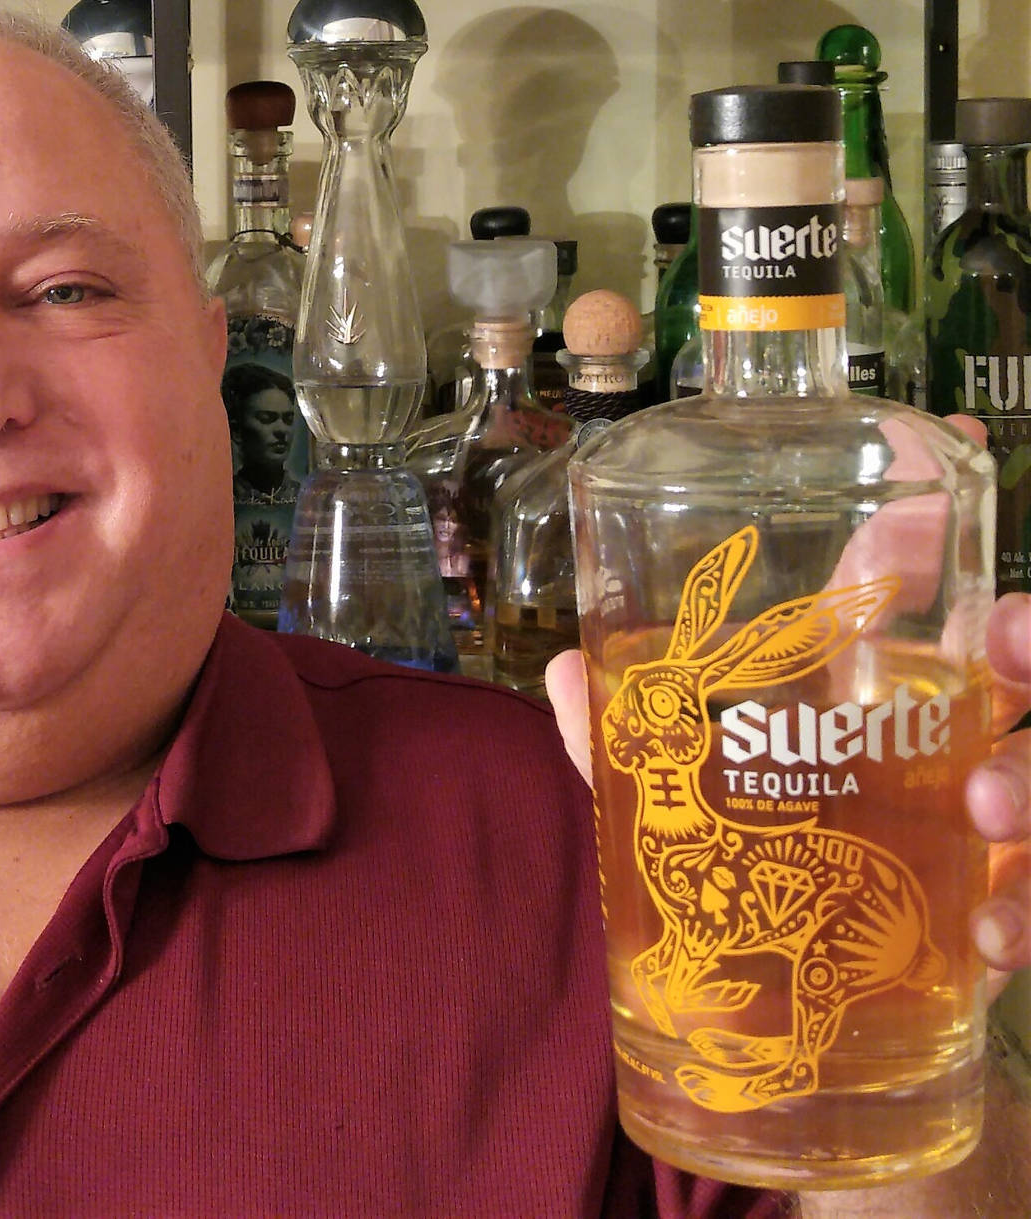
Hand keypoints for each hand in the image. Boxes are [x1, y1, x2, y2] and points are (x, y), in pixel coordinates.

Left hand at [546, 593, 1030, 982]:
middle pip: (1018, 684)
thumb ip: (628, 742)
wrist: (780, 1005)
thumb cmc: (736, 870)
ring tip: (988, 804)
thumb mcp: (676, 801)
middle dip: (1029, 653)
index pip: (939, 616)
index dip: (970, 588)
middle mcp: (951, 752)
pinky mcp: (991, 915)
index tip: (971, 544)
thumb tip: (565, 666)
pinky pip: (1028, 907)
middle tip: (1008, 643)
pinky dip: (1019, 914)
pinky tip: (988, 932)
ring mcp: (984, 831)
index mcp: (884, 701)